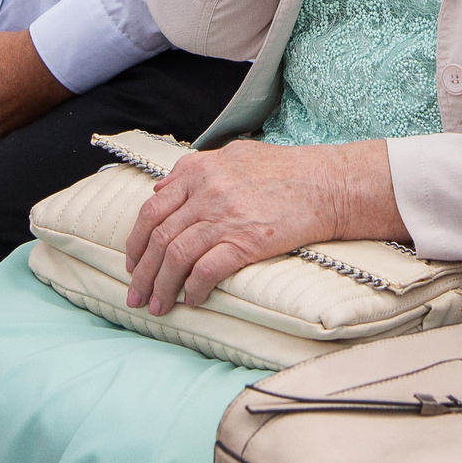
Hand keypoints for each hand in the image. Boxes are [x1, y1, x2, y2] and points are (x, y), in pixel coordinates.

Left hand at [120, 139, 394, 313]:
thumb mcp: (235, 155)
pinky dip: (194, 289)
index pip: (152, 209)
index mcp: (199, 170)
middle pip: (158, 237)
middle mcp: (207, 191)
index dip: (136, 241)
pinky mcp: (247, 241)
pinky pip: (207, 270)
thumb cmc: (286, 170)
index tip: (132, 262)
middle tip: (135, 295)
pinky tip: (192, 301)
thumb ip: (195, 169)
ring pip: (176, 257)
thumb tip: (161, 188)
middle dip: (142, 272)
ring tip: (157, 307)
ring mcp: (225, 216)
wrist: (329, 184)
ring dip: (162, 287)